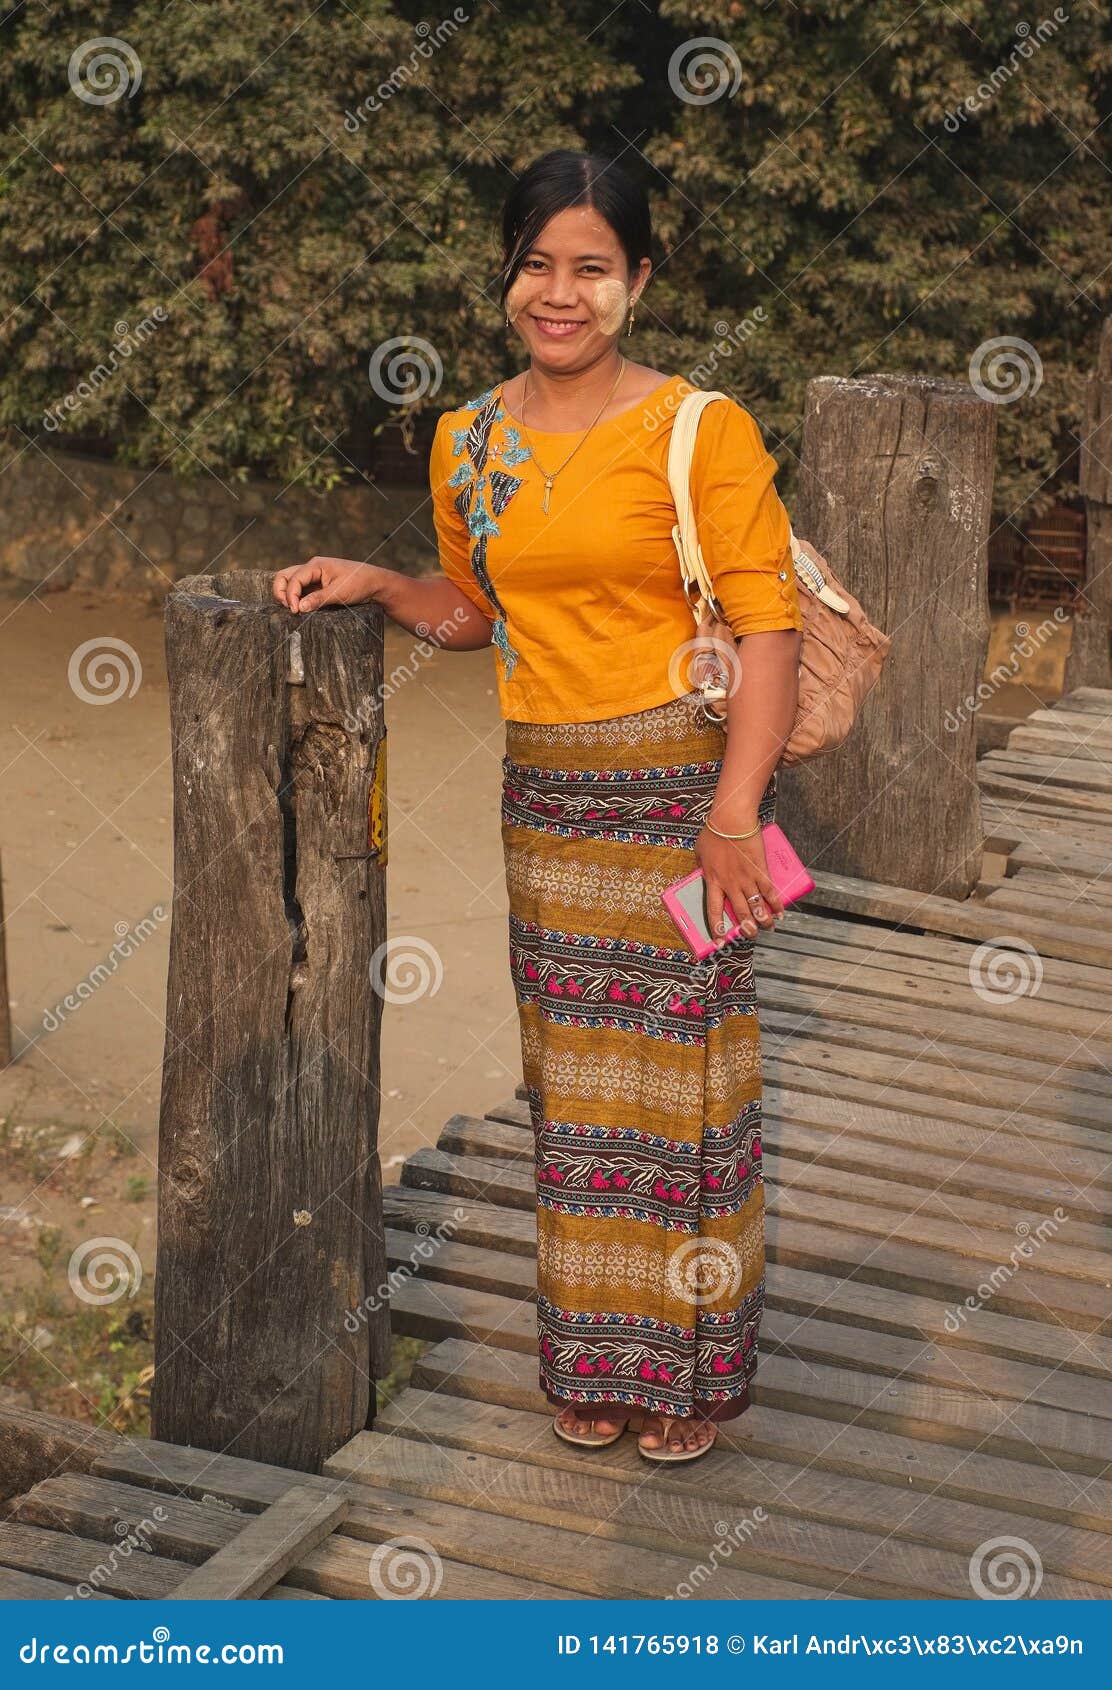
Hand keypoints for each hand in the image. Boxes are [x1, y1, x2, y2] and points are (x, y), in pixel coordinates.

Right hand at [272, 556, 381, 612]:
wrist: (375, 583)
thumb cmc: (359, 583)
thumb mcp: (339, 593)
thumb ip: (318, 599)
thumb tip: (299, 608)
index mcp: (316, 565)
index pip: (294, 579)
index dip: (291, 595)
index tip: (295, 611)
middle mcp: (312, 568)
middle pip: (285, 576)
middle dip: (281, 591)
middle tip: (288, 608)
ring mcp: (314, 576)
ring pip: (290, 581)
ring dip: (287, 594)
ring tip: (293, 609)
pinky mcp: (318, 585)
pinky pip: (301, 589)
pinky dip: (297, 597)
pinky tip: (301, 608)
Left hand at [694, 825, 782, 940]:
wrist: (731, 820)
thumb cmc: (714, 832)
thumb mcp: (700, 851)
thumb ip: (701, 864)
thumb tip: (700, 869)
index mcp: (713, 880)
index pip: (713, 910)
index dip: (717, 928)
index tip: (719, 941)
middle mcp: (730, 884)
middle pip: (739, 911)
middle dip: (746, 928)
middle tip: (750, 935)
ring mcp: (746, 878)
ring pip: (756, 905)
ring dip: (763, 919)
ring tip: (767, 927)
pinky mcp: (760, 870)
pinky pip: (770, 891)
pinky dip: (776, 903)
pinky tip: (780, 912)